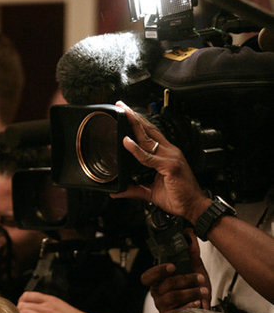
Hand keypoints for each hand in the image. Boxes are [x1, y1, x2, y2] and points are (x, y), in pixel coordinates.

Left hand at [111, 101, 210, 224]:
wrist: (194, 208)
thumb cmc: (178, 197)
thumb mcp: (151, 192)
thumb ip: (134, 189)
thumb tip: (118, 191)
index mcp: (167, 154)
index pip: (150, 134)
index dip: (138, 124)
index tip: (126, 114)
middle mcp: (170, 152)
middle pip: (149, 130)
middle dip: (134, 117)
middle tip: (121, 105)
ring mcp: (171, 157)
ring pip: (148, 138)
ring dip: (135, 125)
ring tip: (123, 114)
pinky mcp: (170, 166)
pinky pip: (148, 157)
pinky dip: (136, 149)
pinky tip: (127, 142)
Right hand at [141, 231, 210, 312]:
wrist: (203, 308)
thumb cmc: (195, 291)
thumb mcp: (195, 269)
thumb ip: (191, 252)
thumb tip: (190, 234)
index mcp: (159, 281)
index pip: (147, 277)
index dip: (158, 271)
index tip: (172, 266)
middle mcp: (158, 294)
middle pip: (165, 285)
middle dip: (186, 280)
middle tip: (199, 279)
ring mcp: (163, 306)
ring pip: (172, 296)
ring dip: (191, 292)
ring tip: (202, 291)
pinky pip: (177, 311)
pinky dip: (190, 305)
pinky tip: (197, 302)